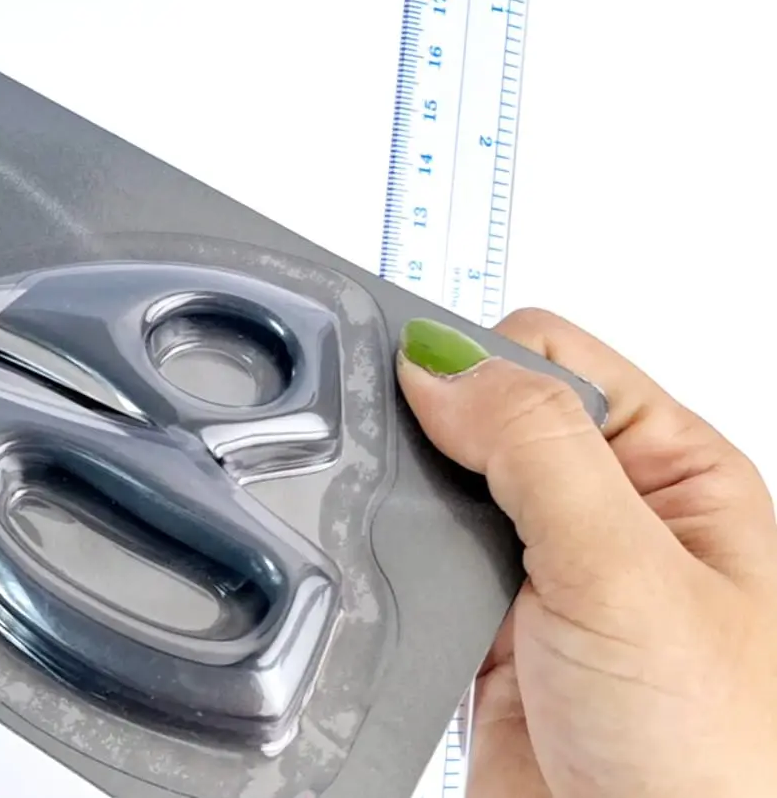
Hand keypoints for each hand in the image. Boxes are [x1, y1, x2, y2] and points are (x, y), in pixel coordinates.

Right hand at [398, 309, 776, 797]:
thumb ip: (534, 447)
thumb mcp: (627, 571)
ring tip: (415, 549)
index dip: (479, 362)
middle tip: (414, 480)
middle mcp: (613, 522)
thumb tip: (440, 363)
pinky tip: (401, 593)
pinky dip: (395, 576)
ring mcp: (548, 585)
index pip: (553, 357)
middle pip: (490, 421)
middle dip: (437, 436)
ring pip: (445, 500)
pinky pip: (422, 578)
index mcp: (674, 473)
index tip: (417, 394)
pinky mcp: (492, 645)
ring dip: (415, 512)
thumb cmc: (719, 761)